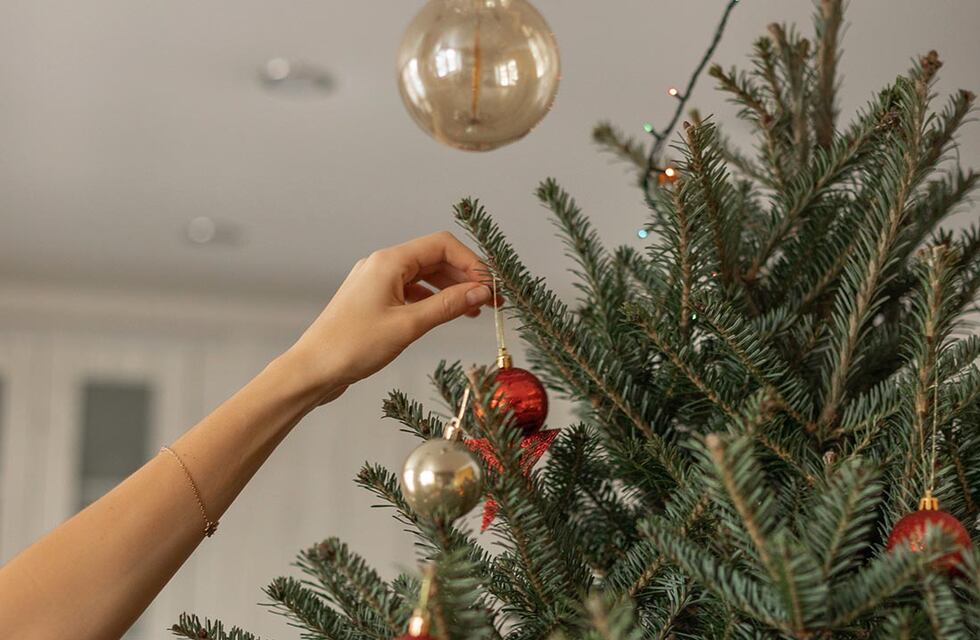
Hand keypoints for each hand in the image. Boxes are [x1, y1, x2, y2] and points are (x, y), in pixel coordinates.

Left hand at [285, 231, 491, 402]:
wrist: (312, 370)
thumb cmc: (352, 347)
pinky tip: (447, 315)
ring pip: (424, 276)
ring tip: (476, 310)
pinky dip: (433, 300)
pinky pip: (411, 291)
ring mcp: (376, 282)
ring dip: (451, 289)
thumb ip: (448, 306)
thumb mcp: (408, 326)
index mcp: (388, 262)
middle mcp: (382, 265)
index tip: (492, 285)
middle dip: (465, 276)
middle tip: (492, 300)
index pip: (441, 245)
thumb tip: (481, 292)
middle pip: (435, 258)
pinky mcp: (373, 301)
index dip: (472, 262)